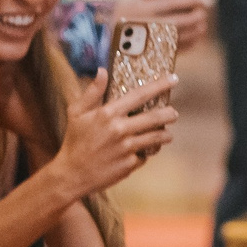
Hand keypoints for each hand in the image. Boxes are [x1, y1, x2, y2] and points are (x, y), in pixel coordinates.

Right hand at [47, 71, 179, 197]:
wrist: (72, 174)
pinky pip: (145, 155)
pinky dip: (147, 152)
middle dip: (169, 114)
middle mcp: (120, 130)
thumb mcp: (77, 112)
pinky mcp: (130, 164)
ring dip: (165, 135)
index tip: (173, 79)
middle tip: (174, 113)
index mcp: (108, 113)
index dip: (159, 86)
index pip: (140, 95)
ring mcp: (127, 148)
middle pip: (155, 118)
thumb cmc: (74, 141)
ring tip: (166, 133)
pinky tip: (145, 150)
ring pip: (156, 138)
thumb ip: (92, 92)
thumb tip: (102, 71)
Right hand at [112, 0, 213, 51]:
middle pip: (176, 22)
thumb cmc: (121, 14)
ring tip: (202, 27)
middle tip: (203, 14)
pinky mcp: (148, 55)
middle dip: (192, 18)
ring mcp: (145, 42)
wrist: (100, 37)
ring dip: (193, 33)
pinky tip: (195, 40)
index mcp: (139, 8)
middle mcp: (143, 25)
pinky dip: (187, 46)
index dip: (188, 0)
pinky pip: (172, 52)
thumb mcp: (132, 0)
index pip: (170, 2)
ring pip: (176, 38)